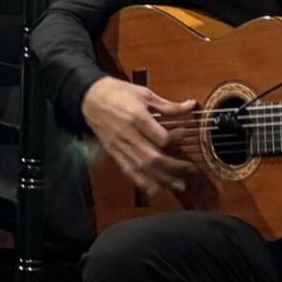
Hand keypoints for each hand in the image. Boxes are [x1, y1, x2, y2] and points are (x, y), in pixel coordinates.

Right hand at [83, 77, 201, 195]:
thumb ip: (167, 105)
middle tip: (191, 170)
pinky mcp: (113, 152)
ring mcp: (120, 146)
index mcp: (137, 118)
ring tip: (178, 185)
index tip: (185, 134)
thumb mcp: (144, 93)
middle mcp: (129, 135)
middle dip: (174, 167)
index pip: (161, 138)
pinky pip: (128, 170)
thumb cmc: (118, 92)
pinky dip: (142, 182)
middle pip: (153, 158)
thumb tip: (191, 105)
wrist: (89, 98)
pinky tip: (155, 189)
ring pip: (142, 168)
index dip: (176, 139)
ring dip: (162, 179)